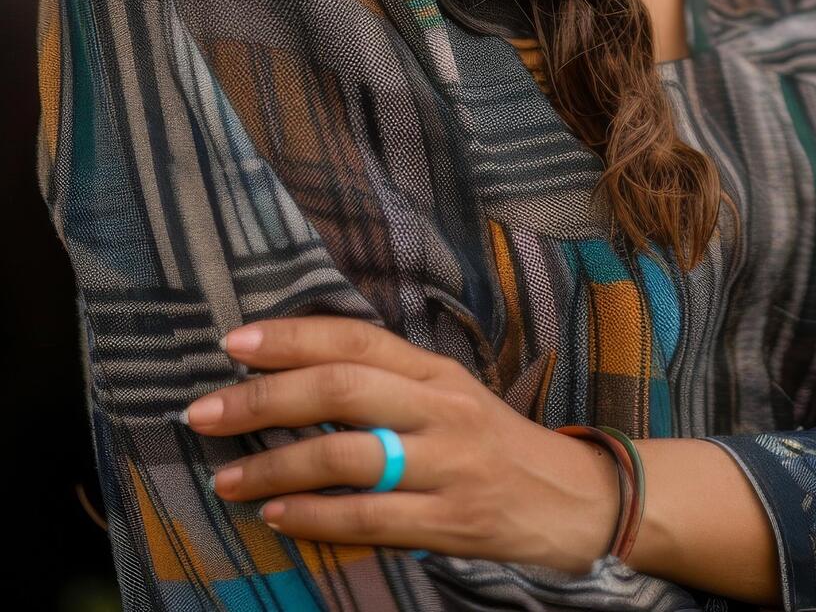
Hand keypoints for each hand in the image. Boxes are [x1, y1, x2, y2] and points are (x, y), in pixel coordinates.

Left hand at [183, 316, 619, 571]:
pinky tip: (279, 515)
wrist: (573, 500)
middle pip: (342, 387)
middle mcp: (440, 405)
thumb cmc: (491, 445)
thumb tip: (296, 374)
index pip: (355, 337)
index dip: (291, 336)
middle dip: (263, 399)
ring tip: (227, 477)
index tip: (232, 342)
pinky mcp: (452, 519)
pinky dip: (317, 516)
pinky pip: (371, 516)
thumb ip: (386, 383)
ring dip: (276, 466)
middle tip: (204, 410)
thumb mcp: (446, 396)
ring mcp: (448, 462)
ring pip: (349, 453)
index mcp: (434, 368)